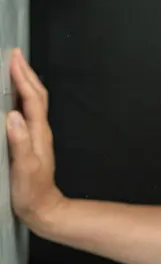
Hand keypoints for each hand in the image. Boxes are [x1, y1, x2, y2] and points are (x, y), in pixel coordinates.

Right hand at [6, 48, 65, 229]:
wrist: (43, 207)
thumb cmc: (32, 191)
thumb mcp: (24, 167)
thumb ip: (19, 142)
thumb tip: (13, 116)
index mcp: (38, 132)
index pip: (32, 98)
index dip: (23, 77)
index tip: (14, 59)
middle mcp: (40, 130)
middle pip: (36, 95)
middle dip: (26, 73)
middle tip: (15, 56)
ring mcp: (37, 135)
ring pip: (33, 102)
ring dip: (25, 83)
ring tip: (15, 69)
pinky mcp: (31, 141)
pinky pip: (28, 112)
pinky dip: (21, 98)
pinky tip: (14, 98)